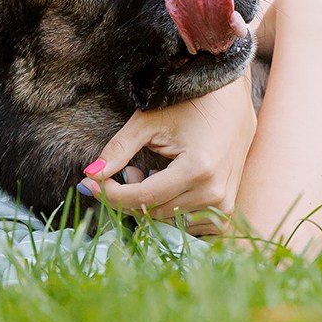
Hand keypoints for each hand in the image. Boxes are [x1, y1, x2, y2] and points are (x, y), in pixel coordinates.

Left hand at [80, 68, 257, 228]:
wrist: (233, 99)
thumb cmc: (190, 103)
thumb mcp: (149, 121)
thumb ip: (119, 149)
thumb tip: (90, 174)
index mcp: (198, 169)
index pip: (143, 197)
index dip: (110, 193)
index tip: (88, 183)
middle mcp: (214, 191)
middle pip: (154, 211)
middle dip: (128, 196)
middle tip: (124, 169)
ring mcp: (224, 202)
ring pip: (169, 219)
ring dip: (149, 202)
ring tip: (148, 170)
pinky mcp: (227, 207)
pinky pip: (187, 222)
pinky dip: (169, 209)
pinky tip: (166, 184)